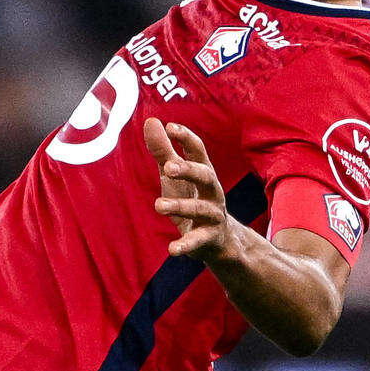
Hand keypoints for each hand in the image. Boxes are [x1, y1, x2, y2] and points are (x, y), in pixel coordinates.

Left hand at [146, 119, 238, 262]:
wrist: (218, 240)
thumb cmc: (192, 198)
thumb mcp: (175, 176)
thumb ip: (163, 151)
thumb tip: (151, 121)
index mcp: (203, 173)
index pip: (198, 151)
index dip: (186, 138)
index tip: (171, 127)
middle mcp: (212, 191)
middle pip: (205, 176)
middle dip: (189, 170)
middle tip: (168, 166)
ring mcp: (213, 215)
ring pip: (199, 209)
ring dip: (180, 206)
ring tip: (159, 205)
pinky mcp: (209, 238)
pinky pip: (198, 241)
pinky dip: (186, 245)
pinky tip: (172, 249)